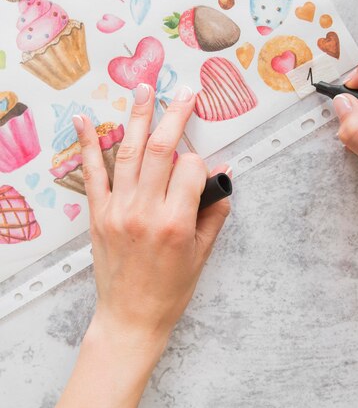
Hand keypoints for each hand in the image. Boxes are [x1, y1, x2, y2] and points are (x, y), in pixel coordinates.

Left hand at [73, 83, 229, 343]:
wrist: (131, 317)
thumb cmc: (171, 289)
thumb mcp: (203, 252)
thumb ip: (215, 210)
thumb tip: (223, 175)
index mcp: (175, 222)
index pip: (191, 168)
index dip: (201, 162)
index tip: (203, 169)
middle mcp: (144, 211)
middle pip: (161, 149)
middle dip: (176, 114)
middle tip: (185, 92)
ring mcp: (117, 210)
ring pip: (129, 151)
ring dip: (138, 116)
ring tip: (144, 89)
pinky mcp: (98, 214)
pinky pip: (92, 172)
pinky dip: (86, 144)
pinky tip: (84, 120)